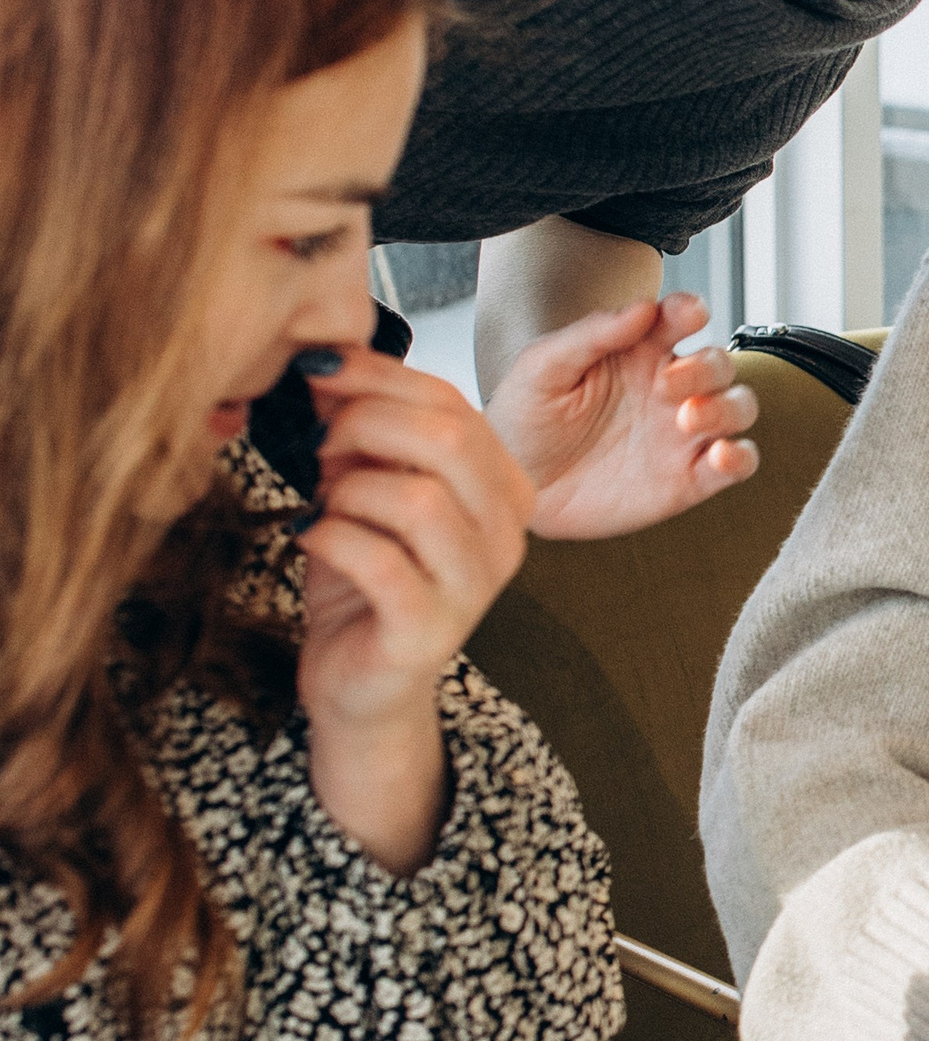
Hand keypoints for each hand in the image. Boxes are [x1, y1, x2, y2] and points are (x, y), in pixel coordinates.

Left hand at [299, 351, 536, 869]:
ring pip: (417, 500)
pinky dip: (330, 537)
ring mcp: (475, 586)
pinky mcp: (430, 629)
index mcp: (504, 487)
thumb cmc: (366, 577)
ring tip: (323, 501)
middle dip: (365, 424)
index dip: (379, 375)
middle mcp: (507, 535)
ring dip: (349, 489)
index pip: (454, 404)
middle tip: (317, 442)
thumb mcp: (369, 486)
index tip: (319, 368)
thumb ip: (367, 428)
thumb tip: (326, 361)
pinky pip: (379, 561)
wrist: (360, 679)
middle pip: (448, 441)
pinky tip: (309, 535)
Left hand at [484, 292, 758, 539]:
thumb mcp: (543, 367)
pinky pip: (738, 464)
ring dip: (727, 408)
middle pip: (719, 364)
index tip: (686, 314)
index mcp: (638, 352)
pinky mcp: (688, 479)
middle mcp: (668, 388)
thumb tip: (643, 308)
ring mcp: (682, 435)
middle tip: (667, 384)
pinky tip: (718, 458)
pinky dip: (740, 459)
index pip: (681, 318)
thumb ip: (592, 334)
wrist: (514, 488)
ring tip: (689, 420)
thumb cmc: (524, 420)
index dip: (691, 310)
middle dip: (706, 367)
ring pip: (739, 407)